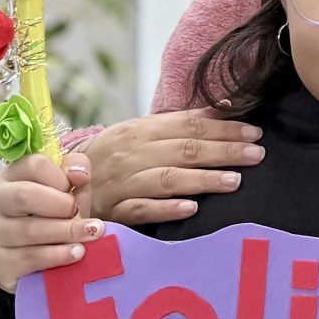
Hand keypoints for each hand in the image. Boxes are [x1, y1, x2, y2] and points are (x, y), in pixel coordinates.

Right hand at [0, 155, 97, 292]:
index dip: (60, 176)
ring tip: (93, 234)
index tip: (75, 187)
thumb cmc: (47, 216)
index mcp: (11, 177)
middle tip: (79, 212)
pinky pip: (31, 257)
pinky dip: (59, 255)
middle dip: (62, 205)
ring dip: (67, 232)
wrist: (22, 261)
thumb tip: (81, 174)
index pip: (33, 165)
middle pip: (26, 195)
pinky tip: (77, 253)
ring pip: (30, 230)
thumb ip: (73, 173)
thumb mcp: (62, 190)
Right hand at [80, 108, 265, 225]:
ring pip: (166, 178)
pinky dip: (166, 208)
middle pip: (183, 150)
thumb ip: (180, 123)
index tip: (254, 133)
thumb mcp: (140, 133)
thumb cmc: (111, 157)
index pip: (188, 126)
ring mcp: (122, 183)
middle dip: (223, 151)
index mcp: (140, 130)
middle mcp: (132, 153)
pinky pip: (141, 210)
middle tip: (256, 155)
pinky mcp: (115, 211)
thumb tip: (225, 106)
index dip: (223, 128)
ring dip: (202, 179)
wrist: (62, 185)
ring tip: (234, 181)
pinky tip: (191, 208)